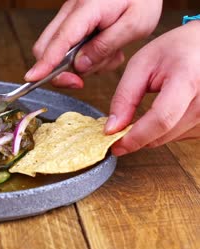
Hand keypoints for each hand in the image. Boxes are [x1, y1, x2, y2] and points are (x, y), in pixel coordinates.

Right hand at [24, 0, 161, 88]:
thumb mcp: (136, 24)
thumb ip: (106, 46)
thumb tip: (79, 66)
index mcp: (87, 8)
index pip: (61, 39)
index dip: (46, 62)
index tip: (33, 77)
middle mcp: (71, 11)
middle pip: (46, 46)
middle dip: (58, 70)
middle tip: (81, 81)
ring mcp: (69, 17)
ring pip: (57, 51)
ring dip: (78, 64)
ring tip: (109, 55)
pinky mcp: (73, 23)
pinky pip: (68, 48)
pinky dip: (84, 57)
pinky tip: (106, 49)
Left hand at [106, 21, 199, 154]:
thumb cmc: (176, 50)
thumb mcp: (142, 65)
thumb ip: (125, 97)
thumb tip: (112, 128)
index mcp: (188, 79)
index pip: (161, 119)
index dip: (135, 137)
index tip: (115, 145)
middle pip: (165, 133)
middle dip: (138, 136)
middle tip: (121, 127)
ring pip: (172, 139)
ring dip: (153, 133)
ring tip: (152, 105)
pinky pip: (183, 136)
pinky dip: (167, 130)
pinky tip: (167, 110)